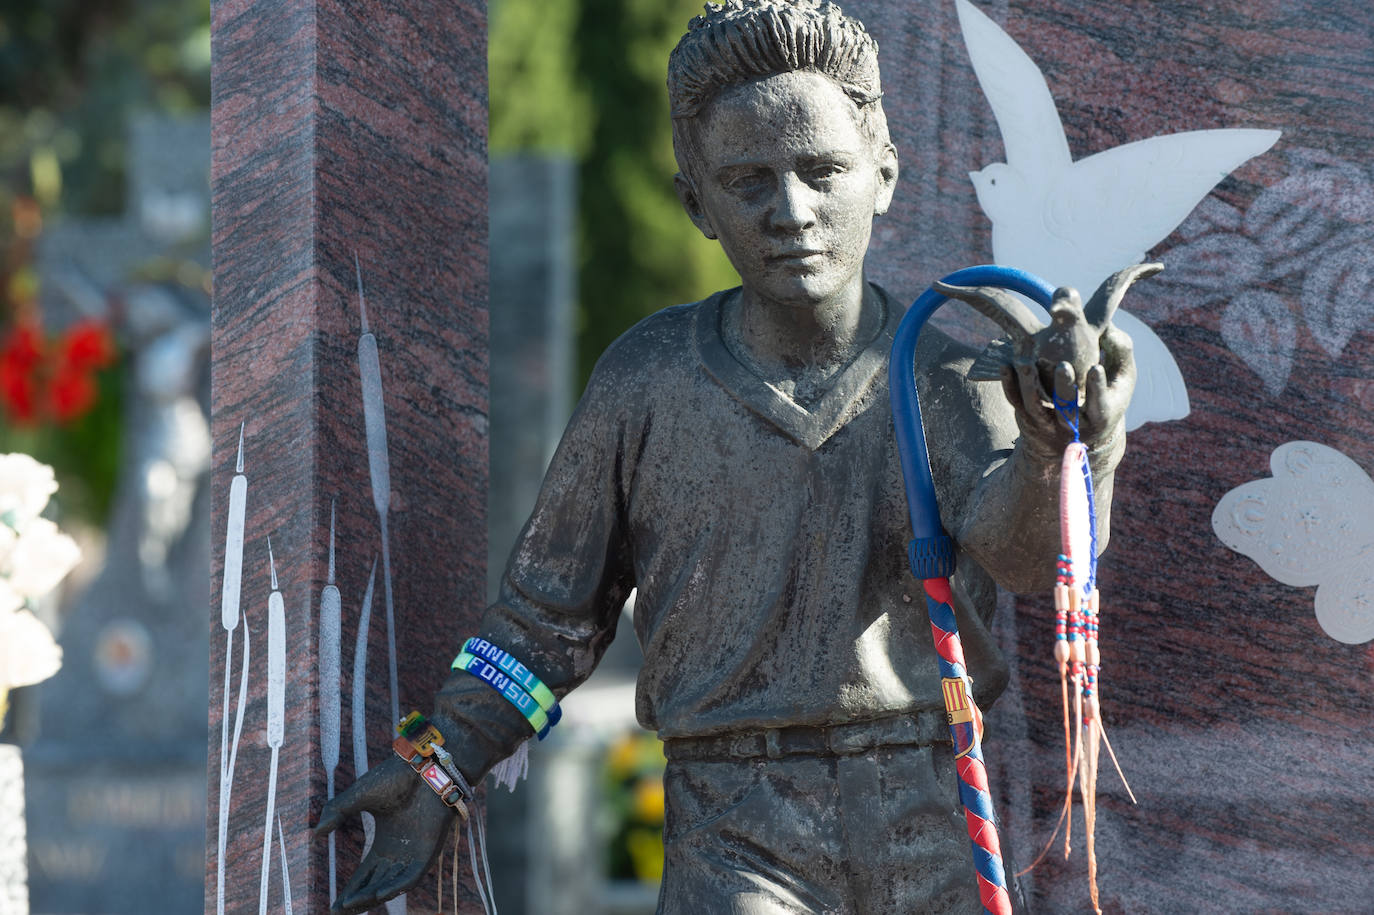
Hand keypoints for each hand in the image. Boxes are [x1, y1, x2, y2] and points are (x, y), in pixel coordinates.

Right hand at [314, 755, 457, 912]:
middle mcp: (399, 852)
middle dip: (358, 900)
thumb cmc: (396, 776)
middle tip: (338, 911)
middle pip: (376, 885)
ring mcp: (414, 853)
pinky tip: (379, 893)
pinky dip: (396, 887)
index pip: (366, 874)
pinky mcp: (429, 851)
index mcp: (385, 842)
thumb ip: (337, 812)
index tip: (335, 905)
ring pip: (392, 885)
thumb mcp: (359, 797)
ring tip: (350, 905)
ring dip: (372, 897)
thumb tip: (316, 833)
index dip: (351, 890)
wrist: (424, 765)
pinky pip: (412, 877)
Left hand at [999, 322, 1135, 455]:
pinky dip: (1010, 385)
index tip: (1095, 369)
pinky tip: (1006, 365)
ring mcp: (1047, 423)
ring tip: (1026, 363)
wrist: (1074, 436)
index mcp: (1101, 416)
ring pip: (1036, 407)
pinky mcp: (1027, 417)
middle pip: (1067, 411)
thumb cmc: (1104, 394)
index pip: (1100, 405)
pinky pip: (1016, 402)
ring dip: (1030, 385)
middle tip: (1063, 366)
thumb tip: (1107, 327)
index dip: (1097, 389)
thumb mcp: (1120, 377)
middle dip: (1065, 389)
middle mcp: (1073, 425)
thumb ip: (1120, 351)